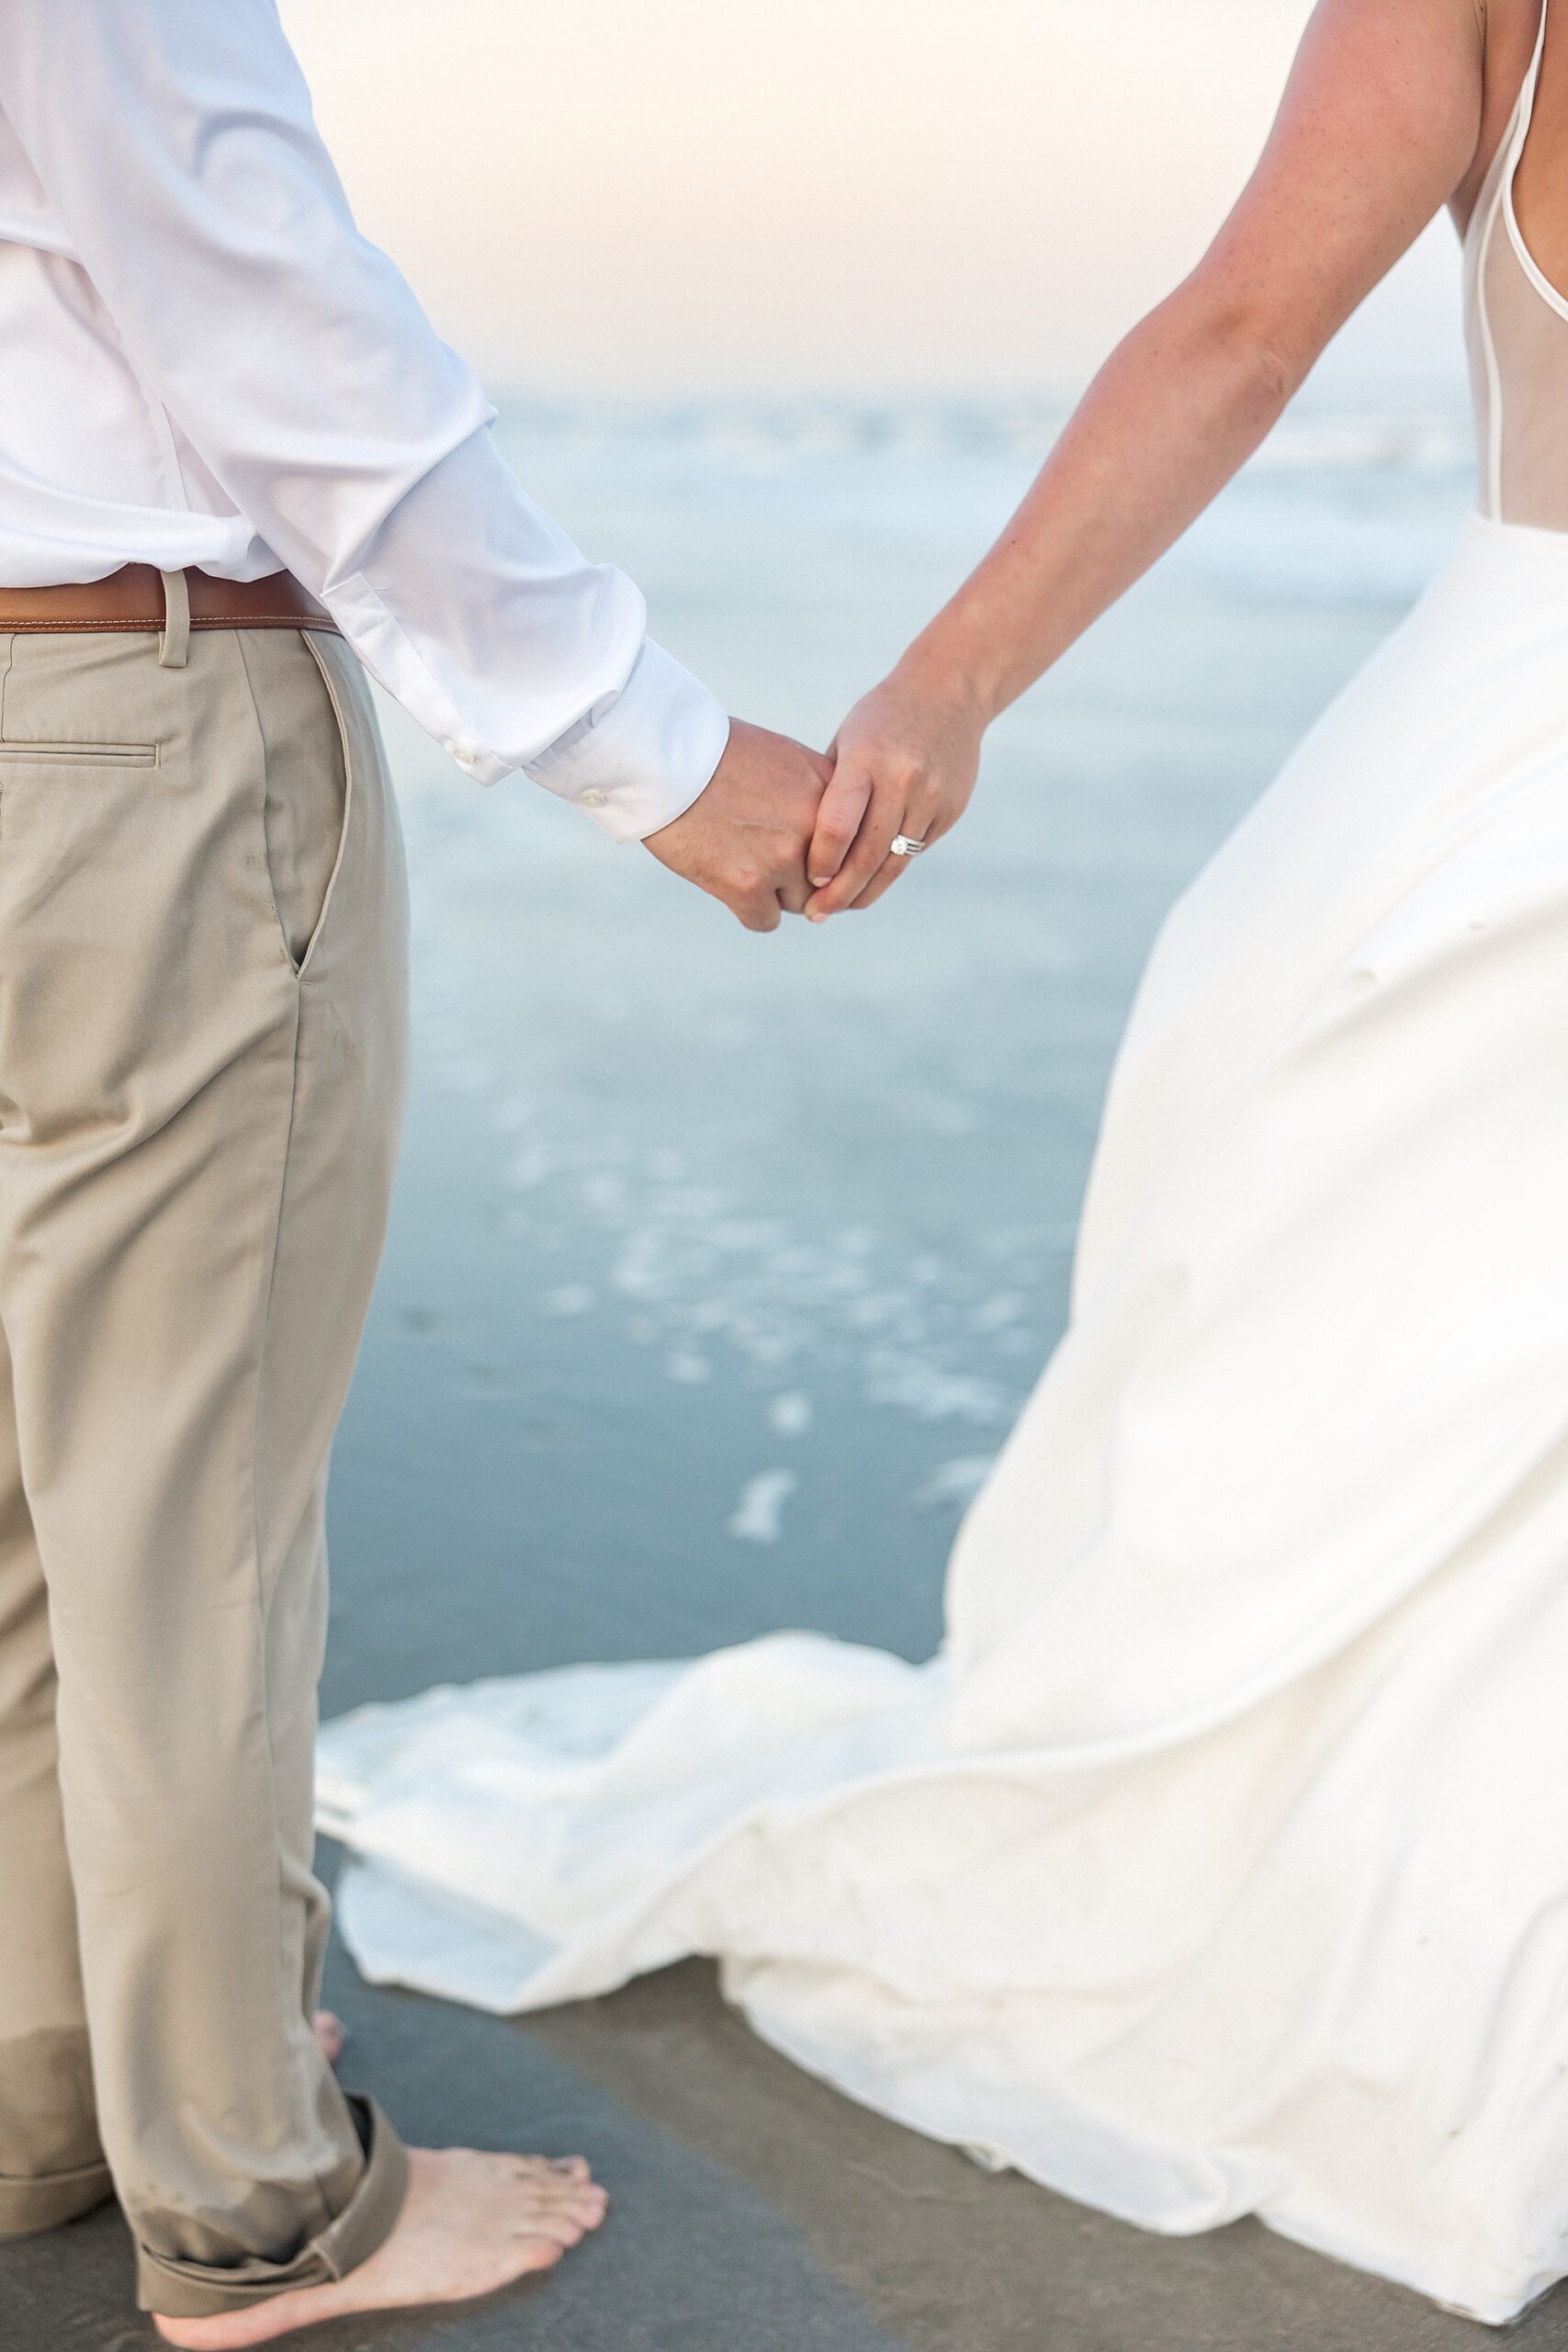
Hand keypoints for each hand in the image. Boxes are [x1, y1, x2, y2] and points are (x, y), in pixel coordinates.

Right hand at [644, 719, 832, 930]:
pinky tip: (727, 880)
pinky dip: (748, 908)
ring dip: (774, 892)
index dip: (830, 856)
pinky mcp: (747, 885)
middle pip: (828, 879)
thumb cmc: (718, 753)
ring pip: (799, 903)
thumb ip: (817, 798)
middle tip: (767, 858)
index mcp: (832, 792)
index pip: (852, 847)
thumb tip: (837, 842)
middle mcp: (816, 827)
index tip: (810, 856)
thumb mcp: (785, 760)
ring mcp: (782, 857)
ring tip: (741, 861)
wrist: (663, 754)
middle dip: (803, 877)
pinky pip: (765, 920)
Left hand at [804, 664, 984, 919]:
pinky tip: (870, 882)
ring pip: (895, 862)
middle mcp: (903, 779)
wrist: (949, 692)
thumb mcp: (847, 743)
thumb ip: (829, 792)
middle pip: (867, 854)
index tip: (806, 881)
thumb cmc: (880, 720)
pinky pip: (915, 850)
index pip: (838, 826)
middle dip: (840, 892)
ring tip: (841, 907)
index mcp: (866, 759)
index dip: (821, 861)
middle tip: (817, 914)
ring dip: (866, 890)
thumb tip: (795, 849)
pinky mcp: (951, 809)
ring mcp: (932, 796)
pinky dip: (891, 869)